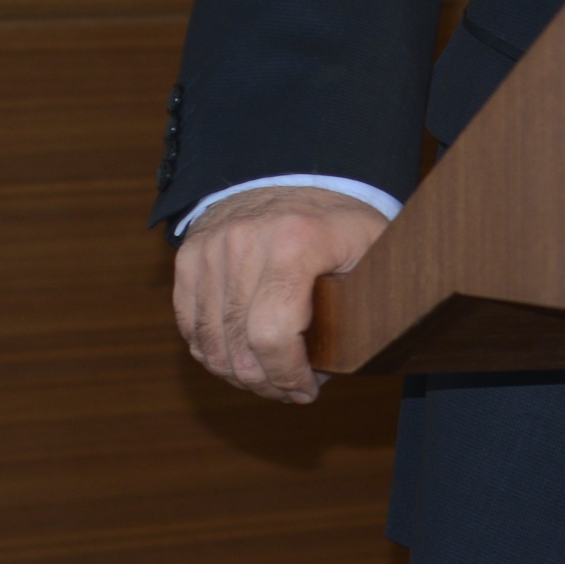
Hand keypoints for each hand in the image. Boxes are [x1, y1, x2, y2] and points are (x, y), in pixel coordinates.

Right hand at [172, 183, 388, 403]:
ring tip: (268, 377)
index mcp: (295, 240)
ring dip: (238, 375)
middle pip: (239, 347)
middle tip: (290, 390)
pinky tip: (241, 357)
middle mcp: (245, 240)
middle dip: (267, 383)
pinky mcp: (190, 256)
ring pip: (210, 344)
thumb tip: (365, 358)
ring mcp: (212, 247)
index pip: (273, 334)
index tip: (307, 389)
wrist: (292, 173)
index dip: (287, 376)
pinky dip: (213, 353)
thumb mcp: (372, 249)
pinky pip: (190, 327)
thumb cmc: (339, 223)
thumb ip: (374, 297)